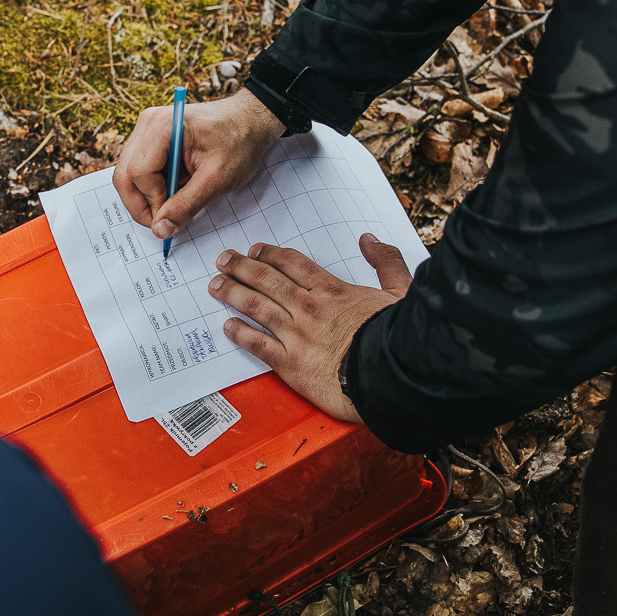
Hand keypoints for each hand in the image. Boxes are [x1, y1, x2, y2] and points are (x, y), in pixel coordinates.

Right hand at [113, 88, 280, 241]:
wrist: (249, 121)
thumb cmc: (239, 142)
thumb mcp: (217, 178)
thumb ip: (187, 205)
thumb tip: (161, 229)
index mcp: (162, 126)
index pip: (139, 173)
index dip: (153, 201)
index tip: (171, 218)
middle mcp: (147, 123)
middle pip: (125, 175)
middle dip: (141, 205)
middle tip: (163, 224)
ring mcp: (147, 131)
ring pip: (128, 175)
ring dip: (147, 197)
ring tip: (174, 205)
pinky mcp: (150, 140)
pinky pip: (138, 171)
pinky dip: (152, 188)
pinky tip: (174, 191)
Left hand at [208, 234, 411, 422]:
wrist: (390, 376)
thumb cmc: (398, 336)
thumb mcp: (400, 291)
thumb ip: (385, 261)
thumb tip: (369, 240)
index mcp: (332, 290)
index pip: (292, 264)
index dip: (270, 254)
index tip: (254, 250)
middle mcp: (308, 308)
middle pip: (266, 280)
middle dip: (241, 267)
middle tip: (223, 260)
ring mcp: (296, 335)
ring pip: (256, 306)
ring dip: (232, 293)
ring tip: (216, 286)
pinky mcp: (291, 364)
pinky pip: (258, 345)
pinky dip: (240, 334)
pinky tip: (227, 327)